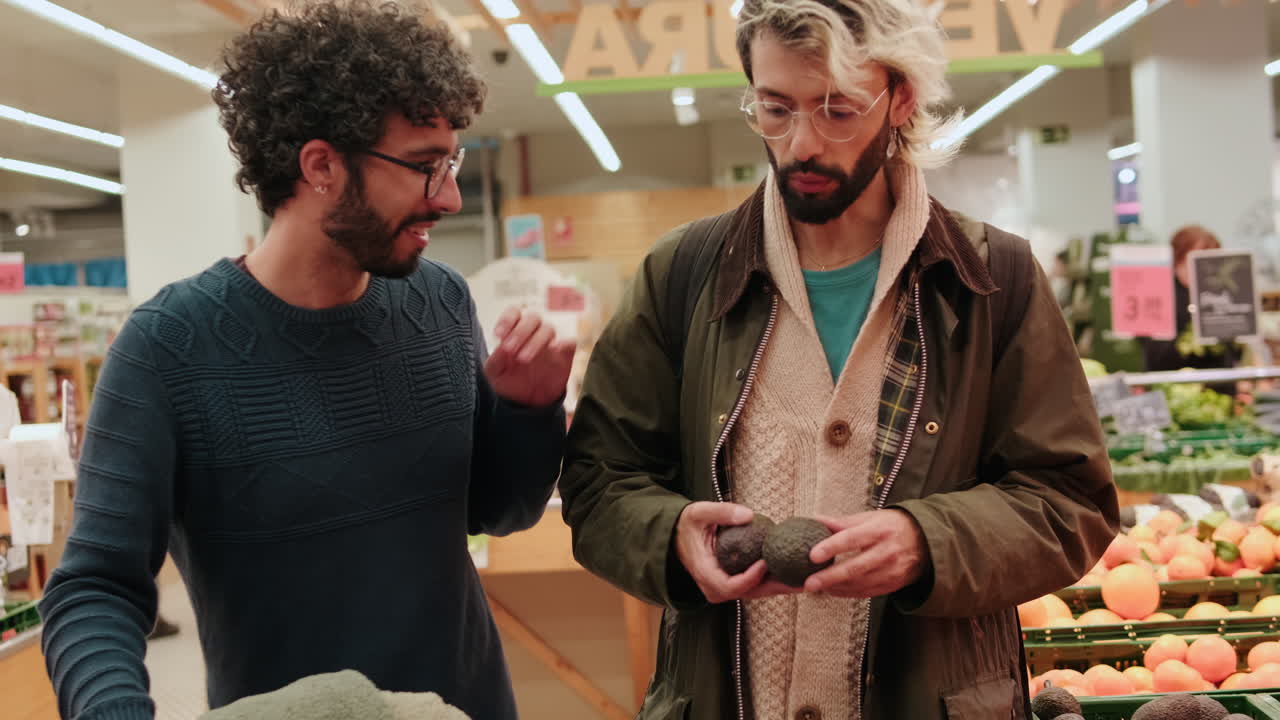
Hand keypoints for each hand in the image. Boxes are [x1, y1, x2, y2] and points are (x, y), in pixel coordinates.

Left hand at [484, 307, 575, 407]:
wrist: (528, 402)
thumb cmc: (509, 381)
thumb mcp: (494, 374)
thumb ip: (495, 360)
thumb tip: (501, 348)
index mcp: (514, 331)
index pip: (514, 313)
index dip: (507, 320)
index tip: (499, 335)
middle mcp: (533, 332)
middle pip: (532, 318)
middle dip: (520, 332)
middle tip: (510, 350)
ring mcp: (550, 342)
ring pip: (548, 329)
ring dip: (536, 341)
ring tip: (524, 359)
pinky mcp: (565, 354)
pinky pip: (570, 342)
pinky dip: (565, 343)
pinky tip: (556, 350)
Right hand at [675, 502, 800, 603]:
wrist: (678, 536)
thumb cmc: (688, 524)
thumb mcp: (699, 513)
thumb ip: (722, 512)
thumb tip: (749, 515)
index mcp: (705, 575)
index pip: (731, 586)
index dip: (751, 577)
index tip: (766, 562)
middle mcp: (716, 588)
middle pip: (751, 593)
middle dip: (778, 587)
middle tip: (802, 579)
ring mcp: (726, 588)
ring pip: (757, 591)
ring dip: (782, 585)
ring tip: (807, 578)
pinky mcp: (734, 583)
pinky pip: (757, 584)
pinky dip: (775, 578)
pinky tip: (796, 572)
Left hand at [803, 509, 927, 597]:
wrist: (926, 541)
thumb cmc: (892, 526)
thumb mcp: (870, 517)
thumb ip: (842, 522)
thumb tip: (815, 519)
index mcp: (879, 530)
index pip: (851, 539)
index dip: (831, 547)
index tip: (812, 555)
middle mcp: (887, 551)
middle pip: (855, 568)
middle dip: (829, 577)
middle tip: (809, 583)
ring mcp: (892, 571)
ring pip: (860, 584)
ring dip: (836, 588)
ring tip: (816, 587)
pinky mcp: (894, 584)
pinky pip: (867, 592)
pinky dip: (848, 593)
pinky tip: (833, 591)